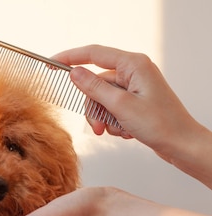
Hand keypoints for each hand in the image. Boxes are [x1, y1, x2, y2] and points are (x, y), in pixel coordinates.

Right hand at [52, 45, 198, 159]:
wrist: (181, 144)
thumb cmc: (161, 124)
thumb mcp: (121, 106)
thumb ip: (95, 88)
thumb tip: (75, 73)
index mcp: (133, 64)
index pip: (94, 54)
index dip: (70, 58)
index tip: (52, 64)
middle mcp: (134, 72)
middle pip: (97, 84)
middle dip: (94, 108)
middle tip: (99, 127)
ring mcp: (135, 87)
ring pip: (103, 100)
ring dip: (105, 119)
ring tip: (116, 131)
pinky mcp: (136, 102)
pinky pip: (113, 109)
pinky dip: (114, 123)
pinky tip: (127, 132)